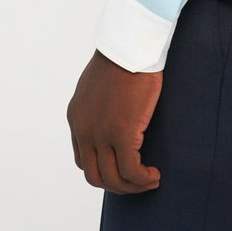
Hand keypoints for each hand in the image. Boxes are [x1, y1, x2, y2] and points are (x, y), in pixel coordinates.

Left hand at [67, 49, 162, 193]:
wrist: (130, 44)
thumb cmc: (122, 55)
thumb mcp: (98, 83)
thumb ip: (99, 103)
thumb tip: (113, 114)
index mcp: (77, 117)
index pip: (83, 159)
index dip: (104, 168)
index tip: (123, 167)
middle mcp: (84, 129)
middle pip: (94, 176)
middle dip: (116, 185)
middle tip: (136, 182)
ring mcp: (101, 134)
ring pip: (112, 178)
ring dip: (132, 186)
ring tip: (149, 180)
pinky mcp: (122, 133)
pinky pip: (131, 170)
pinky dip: (143, 178)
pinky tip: (154, 174)